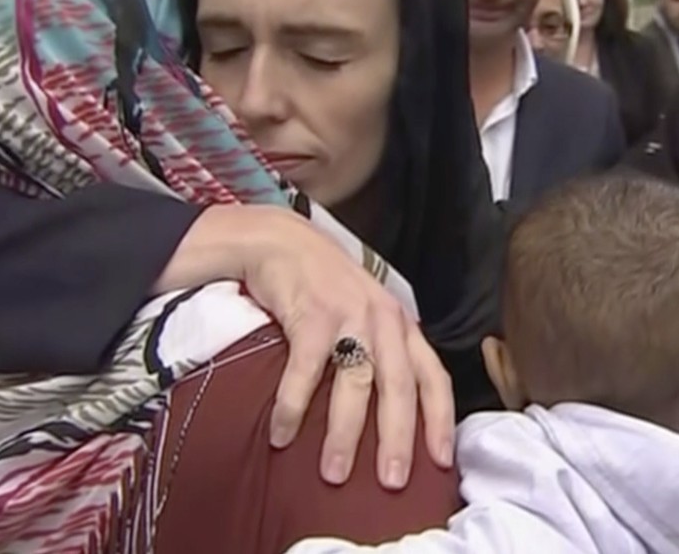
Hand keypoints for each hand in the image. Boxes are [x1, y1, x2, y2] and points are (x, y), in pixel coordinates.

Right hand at [238, 207, 454, 488]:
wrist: (280, 241)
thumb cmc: (322, 283)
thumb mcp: (363, 310)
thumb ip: (379, 348)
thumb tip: (385, 410)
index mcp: (399, 323)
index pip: (433, 375)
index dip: (441, 420)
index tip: (442, 462)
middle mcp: (382, 319)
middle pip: (399, 387)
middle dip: (398, 439)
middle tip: (392, 482)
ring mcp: (348, 314)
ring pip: (356, 383)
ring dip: (344, 433)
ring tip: (333, 474)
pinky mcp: (311, 314)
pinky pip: (305, 370)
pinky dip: (293, 406)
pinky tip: (281, 433)